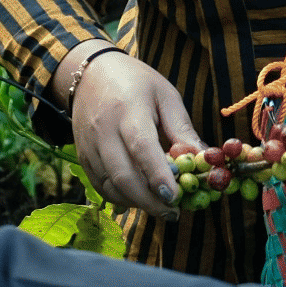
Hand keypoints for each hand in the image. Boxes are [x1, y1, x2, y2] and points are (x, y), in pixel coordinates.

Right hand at [67, 47, 201, 218]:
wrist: (90, 74)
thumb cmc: (136, 83)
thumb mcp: (166, 96)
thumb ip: (182, 130)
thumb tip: (203, 160)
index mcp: (128, 111)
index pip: (141, 147)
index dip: (157, 175)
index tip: (174, 196)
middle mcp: (104, 131)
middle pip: (123, 175)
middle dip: (149, 200)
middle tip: (172, 212)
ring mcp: (89, 146)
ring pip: (110, 186)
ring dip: (136, 203)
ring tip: (159, 207)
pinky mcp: (82, 157)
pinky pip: (101, 186)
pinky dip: (121, 198)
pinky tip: (139, 199)